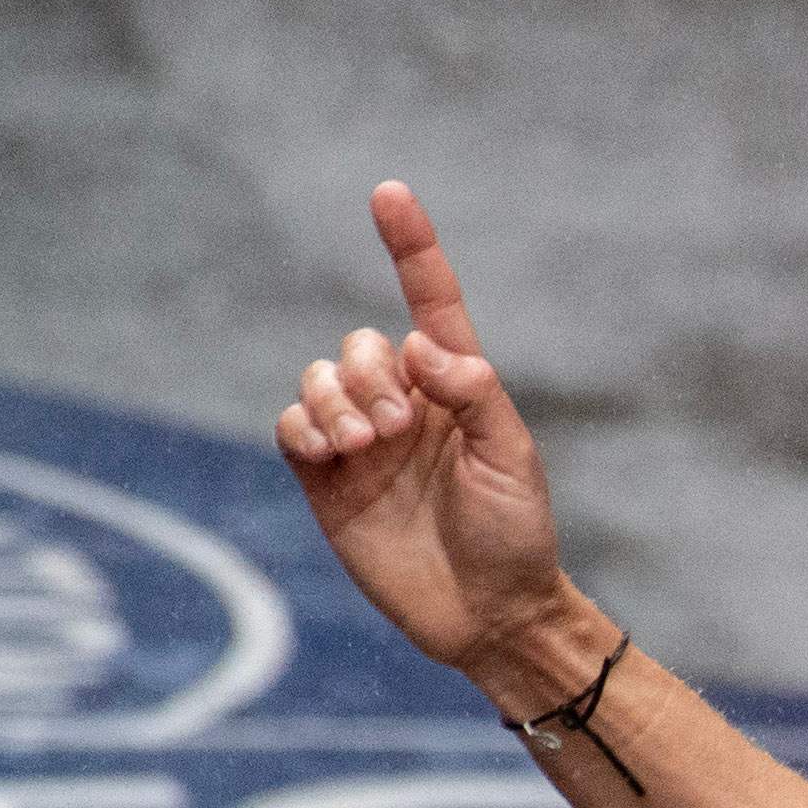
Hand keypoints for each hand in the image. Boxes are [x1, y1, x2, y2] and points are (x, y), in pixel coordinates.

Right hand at [273, 182, 602, 702]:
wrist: (489, 615)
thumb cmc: (516, 534)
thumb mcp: (514, 460)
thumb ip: (476, 396)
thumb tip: (425, 347)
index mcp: (457, 388)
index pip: (429, 302)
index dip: (410, 247)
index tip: (389, 192)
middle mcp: (405, 405)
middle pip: (359, 346)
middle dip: (370, 374)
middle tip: (399, 427)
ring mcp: (362, 442)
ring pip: (318, 379)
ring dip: (335, 399)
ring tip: (368, 444)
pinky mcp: (326, 481)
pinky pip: (291, 427)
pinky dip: (304, 428)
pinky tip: (333, 454)